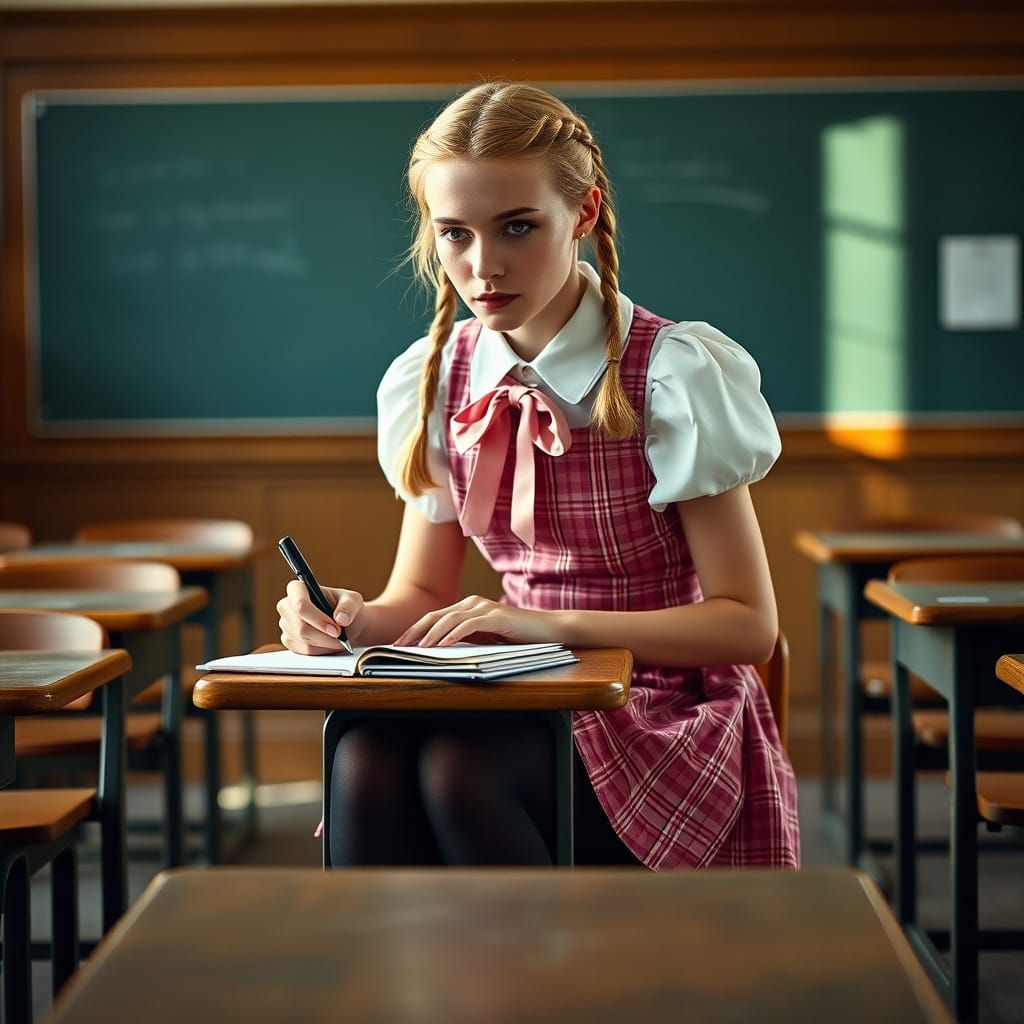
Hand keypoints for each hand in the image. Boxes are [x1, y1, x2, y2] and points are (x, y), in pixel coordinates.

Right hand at [277, 580, 365, 654]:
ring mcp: (285, 624)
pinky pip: (303, 650)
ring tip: (339, 639)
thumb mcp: (353, 601)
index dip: (317, 618)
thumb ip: (349, 606)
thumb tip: (341, 618)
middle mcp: (287, 605)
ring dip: (325, 643)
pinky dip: (320, 650)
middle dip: (324, 635)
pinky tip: (329, 643)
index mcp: (298, 589)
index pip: (300, 604)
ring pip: (303, 640)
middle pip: (301, 626)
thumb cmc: (345, 608)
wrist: (344, 625)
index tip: (336, 628)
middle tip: (341, 637)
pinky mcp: (288, 640)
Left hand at [394, 595, 558, 647]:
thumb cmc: (518, 637)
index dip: (414, 630)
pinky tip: (444, 645)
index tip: (398, 645)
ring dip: (430, 634)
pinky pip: (470, 625)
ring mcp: (485, 608)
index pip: (434, 618)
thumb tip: (438, 652)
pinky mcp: (497, 616)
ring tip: (417, 648)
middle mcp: (473, 603)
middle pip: (435, 616)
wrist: (550, 630)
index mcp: (468, 608)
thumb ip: (466, 640)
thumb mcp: (486, 640)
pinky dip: (454, 634)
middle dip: (414, 631)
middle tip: (397, 647)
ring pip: (449, 619)